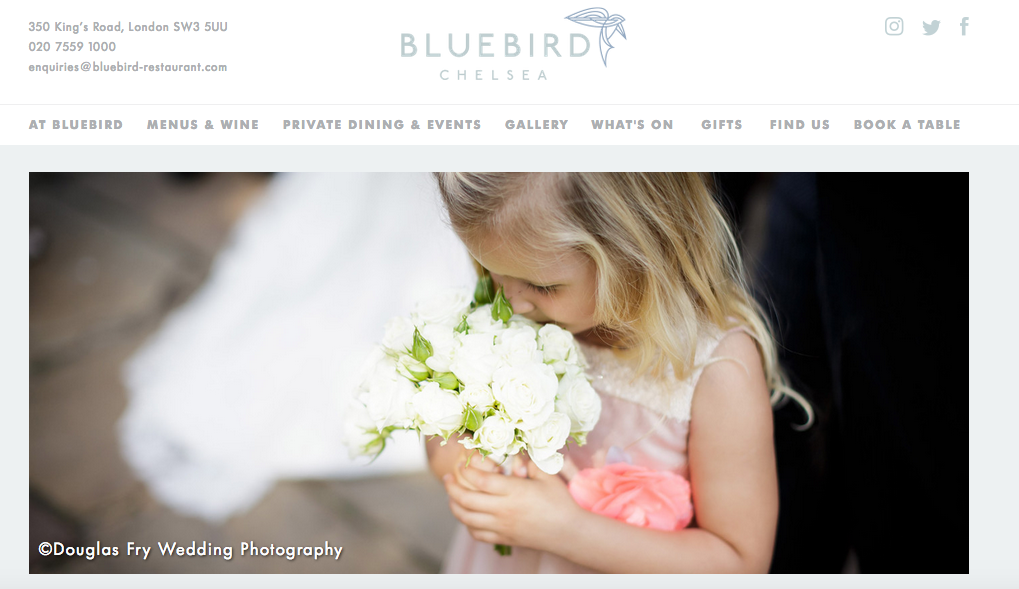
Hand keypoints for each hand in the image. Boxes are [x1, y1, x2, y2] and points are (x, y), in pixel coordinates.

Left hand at [442, 454, 584, 552]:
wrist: (570, 532)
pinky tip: (467, 515)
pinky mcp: (504, 538)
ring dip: (454, 506)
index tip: (460, 463)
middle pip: (466, 499)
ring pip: (467, 518)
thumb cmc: (561, 501)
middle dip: (451, 487)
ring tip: (451, 495)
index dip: (466, 471)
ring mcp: (502, 526)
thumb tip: (516, 450)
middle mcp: (504, 510)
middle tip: (446, 478)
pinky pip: (477, 534)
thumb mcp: (547, 475)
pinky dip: (467, 524)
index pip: (480, 480)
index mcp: (514, 491)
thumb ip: (530, 461)